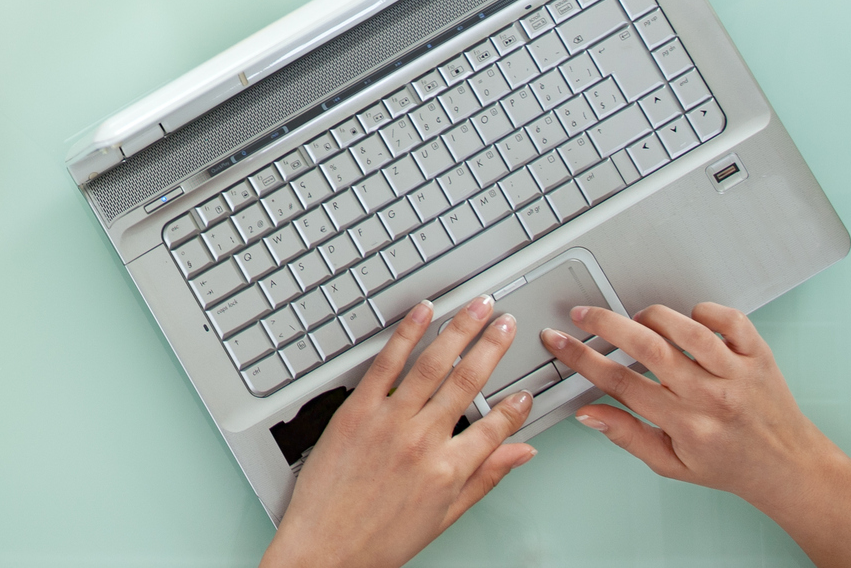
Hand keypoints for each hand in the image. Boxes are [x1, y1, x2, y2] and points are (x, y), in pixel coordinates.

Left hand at [263, 297, 536, 567]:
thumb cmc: (378, 540)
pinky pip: (385, 364)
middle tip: (506, 322)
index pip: (496, 426)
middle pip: (468, 382)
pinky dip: (406, 334)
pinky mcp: (356, 411)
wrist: (325, 549)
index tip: (525, 390)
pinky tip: (422, 313)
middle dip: (493, 347)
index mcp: (449, 470)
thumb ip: (485, 479)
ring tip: (476, 307)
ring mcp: (389, 422)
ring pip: (433, 365)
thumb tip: (520, 454)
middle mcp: (423, 441)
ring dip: (459, 330)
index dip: (516, 406)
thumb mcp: (444, 517)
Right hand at [549, 303, 850, 567]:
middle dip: (606, 325)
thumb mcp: (670, 465)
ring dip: (651, 316)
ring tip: (636, 319)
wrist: (790, 469)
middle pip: (648, 347)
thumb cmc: (730, 466)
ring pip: (686, 328)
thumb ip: (626, 436)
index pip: (620, 382)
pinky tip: (689, 320)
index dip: (581, 359)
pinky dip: (704, 310)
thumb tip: (588, 413)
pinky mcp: (760, 356)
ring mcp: (738, 373)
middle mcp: (712, 396)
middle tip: (583, 314)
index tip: (560, 342)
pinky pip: (730, 320)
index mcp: (686, 424)